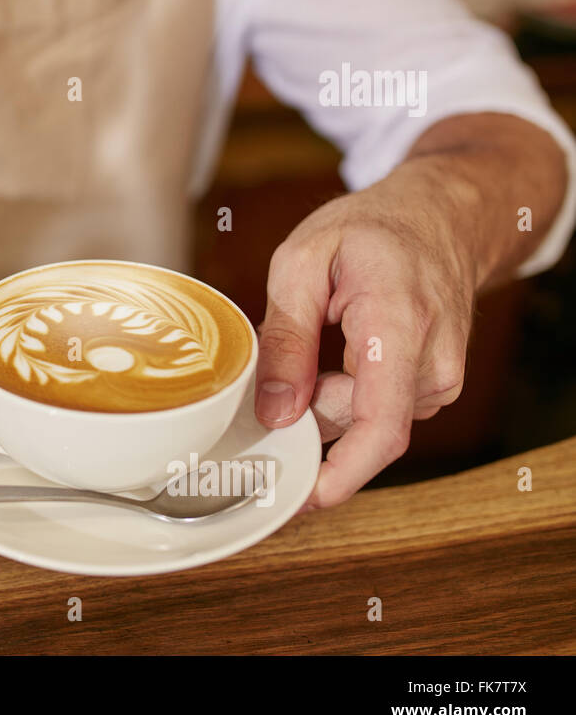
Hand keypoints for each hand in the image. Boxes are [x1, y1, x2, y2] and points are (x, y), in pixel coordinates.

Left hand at [252, 172, 477, 509]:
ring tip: (320, 335)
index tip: (303, 499)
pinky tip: (340, 352)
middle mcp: (433, 363)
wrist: (439, 216)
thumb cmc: (370, 230)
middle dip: (309, 411)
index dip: (341, 474)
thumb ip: (285, 338)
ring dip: (326, 397)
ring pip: (364, 420)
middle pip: (357, 425)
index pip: (380, 426)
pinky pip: (377, 410)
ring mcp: (440, 379)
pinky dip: (345, 393)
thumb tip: (275, 411)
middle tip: (280, 362)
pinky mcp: (433, 386)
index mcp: (399, 326)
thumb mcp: (302, 263)